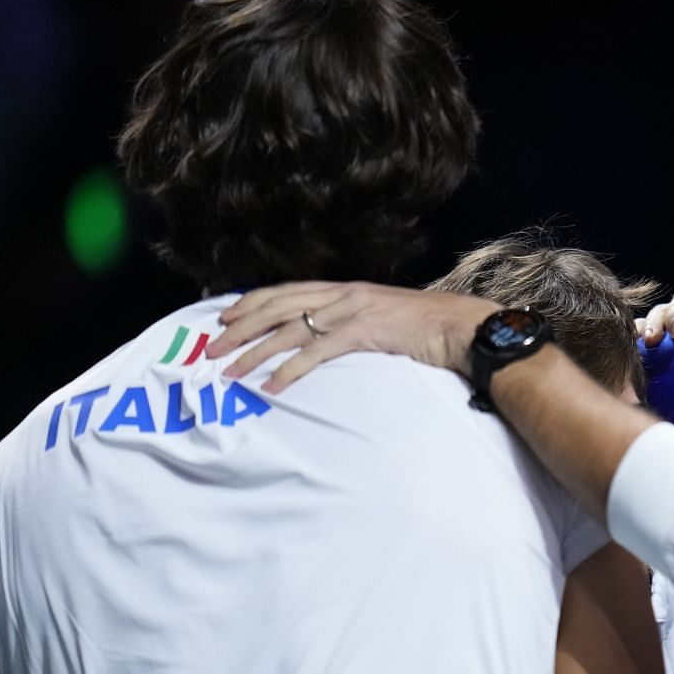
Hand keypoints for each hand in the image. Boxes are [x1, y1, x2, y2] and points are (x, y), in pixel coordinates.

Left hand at [207, 281, 494, 393]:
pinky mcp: (362, 332)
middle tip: (213, 346)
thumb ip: (357, 320)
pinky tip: (271, 386)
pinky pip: (315, 353)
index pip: (288, 291)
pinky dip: (289, 370)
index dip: (253, 303)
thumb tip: (334, 335)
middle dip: (242, 327)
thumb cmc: (429, 326)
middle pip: (278, 306)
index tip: (226, 317)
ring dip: (255, 351)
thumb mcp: (385, 315)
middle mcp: (343, 294)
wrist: (460, 326)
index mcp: (346, 288)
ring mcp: (351, 311)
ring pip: (289, 329)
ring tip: (230, 369)